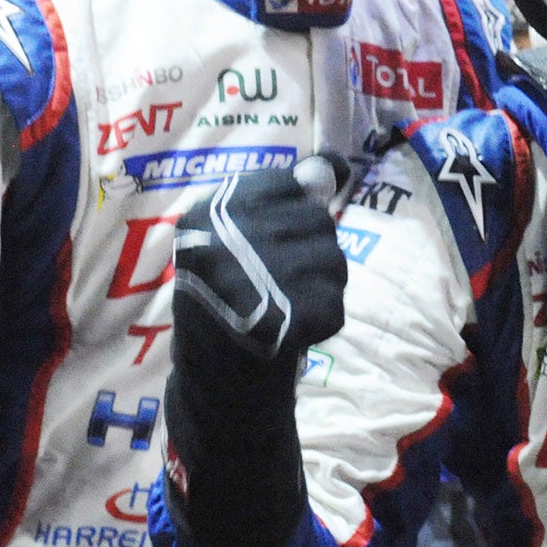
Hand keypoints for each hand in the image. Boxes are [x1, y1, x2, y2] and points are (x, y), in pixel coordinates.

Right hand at [166, 155, 348, 546]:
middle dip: (310, 255)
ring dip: (321, 288)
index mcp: (210, 210)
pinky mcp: (287, 317)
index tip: (265, 245)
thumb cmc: (228, 299)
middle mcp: (230, 237)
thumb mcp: (237, 237)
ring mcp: (259, 277)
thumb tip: (329, 166)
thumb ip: (284, 198)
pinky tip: (290, 334)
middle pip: (318, 221)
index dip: (288, 217)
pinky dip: (323, 324)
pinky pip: (337, 304)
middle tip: (275, 286)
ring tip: (282, 308)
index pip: (287, 184)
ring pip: (335, 261)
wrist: (213, 380)